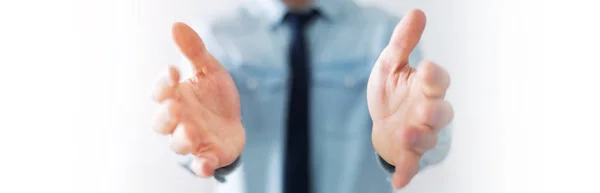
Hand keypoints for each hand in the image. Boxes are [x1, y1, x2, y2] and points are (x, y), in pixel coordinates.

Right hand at [151, 22, 244, 176]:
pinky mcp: (209, 155)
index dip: (163, 84)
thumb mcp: (209, 70)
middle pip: (161, 123)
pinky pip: (200, 165)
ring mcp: (193, 140)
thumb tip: (177, 25)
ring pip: (178, 144)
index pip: (161, 92)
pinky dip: (202, 166)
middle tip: (175, 107)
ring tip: (191, 129)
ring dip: (183, 138)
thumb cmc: (214, 97)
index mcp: (176, 97)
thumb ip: (194, 51)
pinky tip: (206, 165)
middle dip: (166, 116)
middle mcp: (179, 121)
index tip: (173, 71)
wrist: (234, 123)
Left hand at [367, 9, 453, 188]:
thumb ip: (403, 42)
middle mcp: (428, 110)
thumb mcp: (391, 64)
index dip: (434, 76)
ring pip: (428, 137)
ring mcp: (419, 133)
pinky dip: (407, 172)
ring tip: (406, 133)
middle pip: (442, 111)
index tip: (424, 67)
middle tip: (424, 106)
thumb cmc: (392, 91)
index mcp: (426, 87)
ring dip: (419, 137)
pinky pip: (411, 163)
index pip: (438, 80)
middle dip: (434, 109)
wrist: (380, 120)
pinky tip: (398, 183)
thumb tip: (417, 12)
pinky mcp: (407, 152)